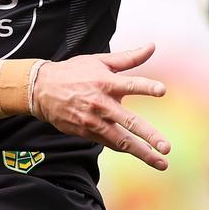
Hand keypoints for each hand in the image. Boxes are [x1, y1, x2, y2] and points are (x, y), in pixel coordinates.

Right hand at [32, 42, 169, 169]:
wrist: (42, 89)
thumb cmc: (74, 72)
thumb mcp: (99, 60)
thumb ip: (128, 57)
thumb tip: (152, 46)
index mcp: (105, 82)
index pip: (130, 84)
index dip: (146, 87)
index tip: (162, 90)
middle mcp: (100, 103)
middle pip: (129, 121)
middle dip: (149, 136)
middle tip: (166, 147)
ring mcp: (93, 121)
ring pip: (121, 140)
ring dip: (142, 152)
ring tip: (161, 163)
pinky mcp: (86, 132)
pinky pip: (109, 142)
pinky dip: (125, 148)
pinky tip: (141, 154)